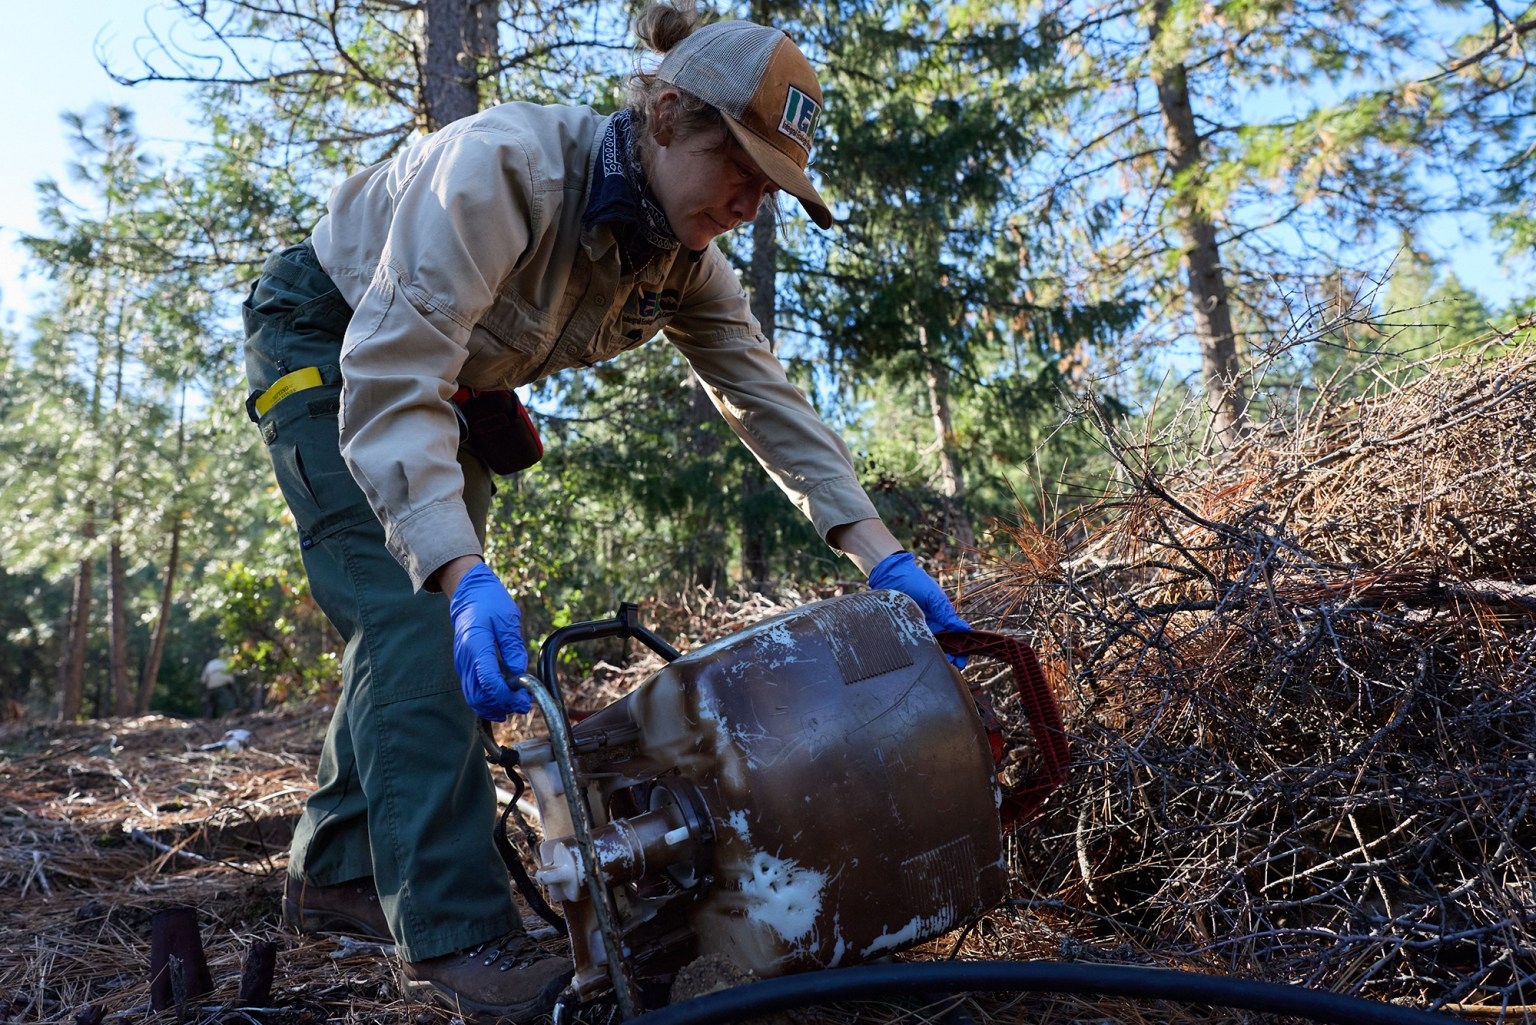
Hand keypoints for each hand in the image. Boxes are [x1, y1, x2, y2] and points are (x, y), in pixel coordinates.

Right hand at [447, 562, 532, 720]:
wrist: (469, 593)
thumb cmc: (490, 603)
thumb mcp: (508, 620)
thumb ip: (513, 648)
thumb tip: (520, 674)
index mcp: (476, 645)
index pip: (489, 681)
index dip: (507, 696)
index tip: (524, 700)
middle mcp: (465, 659)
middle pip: (479, 696)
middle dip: (502, 706)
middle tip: (523, 705)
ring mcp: (462, 664)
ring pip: (473, 698)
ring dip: (494, 707)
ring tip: (515, 705)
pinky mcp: (463, 667)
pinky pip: (471, 691)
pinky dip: (486, 701)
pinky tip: (502, 702)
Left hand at [867, 551, 970, 666]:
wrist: (892, 574)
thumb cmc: (916, 582)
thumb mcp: (935, 598)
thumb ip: (947, 614)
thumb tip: (965, 629)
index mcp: (941, 618)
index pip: (955, 637)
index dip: (960, 649)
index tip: (963, 659)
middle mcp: (930, 625)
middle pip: (943, 645)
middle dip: (950, 657)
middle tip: (955, 665)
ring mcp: (916, 629)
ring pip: (929, 647)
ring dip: (936, 656)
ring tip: (943, 664)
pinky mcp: (902, 630)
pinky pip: (912, 643)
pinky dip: (919, 651)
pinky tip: (924, 657)